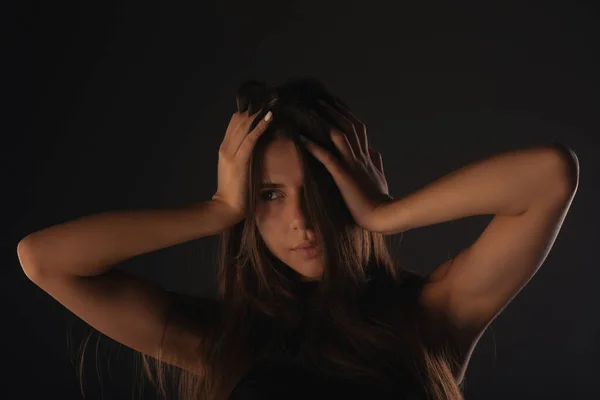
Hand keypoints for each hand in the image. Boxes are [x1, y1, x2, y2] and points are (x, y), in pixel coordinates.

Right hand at [212, 107, 273, 221]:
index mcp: (225, 148)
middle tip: (273, 96)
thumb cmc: (235, 193)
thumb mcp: (237, 170)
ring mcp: (231, 153)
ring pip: (245, 125)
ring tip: (274, 101)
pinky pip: (251, 138)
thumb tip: (257, 148)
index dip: (250, 111)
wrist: (226, 208)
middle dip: (256, 107)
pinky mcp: (239, 160)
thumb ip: (243, 157)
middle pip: (240, 119)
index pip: (236, 122)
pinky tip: (271, 116)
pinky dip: (261, 125)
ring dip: (261, 112)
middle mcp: (226, 147)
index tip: (266, 103)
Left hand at [300, 99, 391, 231]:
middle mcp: (361, 156)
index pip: (358, 128)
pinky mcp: (344, 176)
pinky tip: (301, 138)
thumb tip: (374, 151)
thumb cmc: (380, 200)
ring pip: (339, 135)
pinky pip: (327, 157)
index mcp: (368, 156)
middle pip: (348, 125)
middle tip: (319, 99)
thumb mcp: (379, 177)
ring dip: (324, 121)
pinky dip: (314, 146)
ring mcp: (353, 164)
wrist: (383, 216)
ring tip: (310, 110)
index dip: (346, 114)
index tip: (336, 104)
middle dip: (334, 111)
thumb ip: (376, 162)